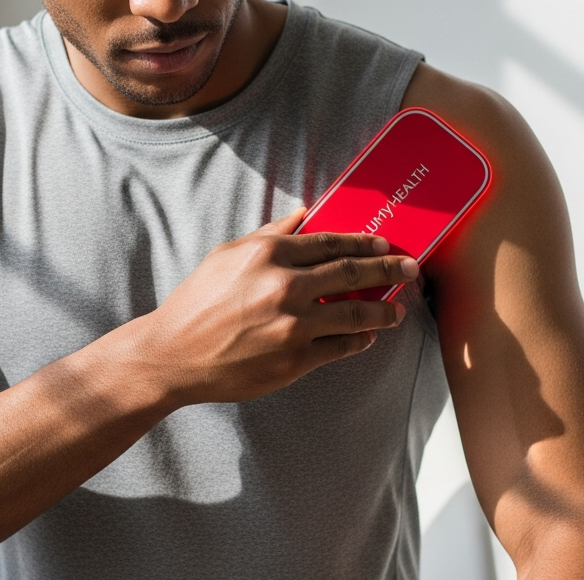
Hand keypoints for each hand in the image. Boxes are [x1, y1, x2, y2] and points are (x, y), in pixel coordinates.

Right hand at [138, 207, 419, 405]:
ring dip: (382, 311)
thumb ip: (269, 234)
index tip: (385, 245)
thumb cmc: (197, 303)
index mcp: (268, 255)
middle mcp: (284, 287)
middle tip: (410, 269)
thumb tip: (305, 214)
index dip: (365, 243)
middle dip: (389, 269)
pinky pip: (339, 347)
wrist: (173, 355)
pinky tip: (367, 337)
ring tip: (396, 310)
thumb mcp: (226, 256)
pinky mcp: (294, 359)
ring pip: (354, 313)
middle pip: (352, 274)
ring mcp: (292, 325)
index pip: (331, 242)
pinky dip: (358, 341)